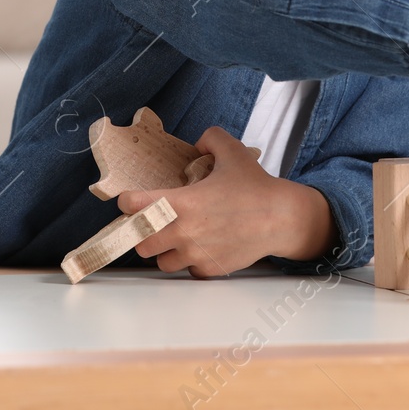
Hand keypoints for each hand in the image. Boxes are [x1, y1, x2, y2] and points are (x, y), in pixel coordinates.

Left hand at [116, 127, 335, 276]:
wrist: (281, 218)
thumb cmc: (256, 186)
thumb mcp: (232, 151)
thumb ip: (209, 139)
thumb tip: (198, 144)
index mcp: (181, 203)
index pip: (133, 206)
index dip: (127, 201)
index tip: (129, 199)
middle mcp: (183, 232)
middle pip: (141, 243)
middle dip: (143, 232)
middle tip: (152, 222)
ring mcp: (195, 254)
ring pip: (162, 262)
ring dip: (165, 250)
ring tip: (176, 237)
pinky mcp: (210, 269)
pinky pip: (188, 270)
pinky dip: (189, 262)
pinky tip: (200, 248)